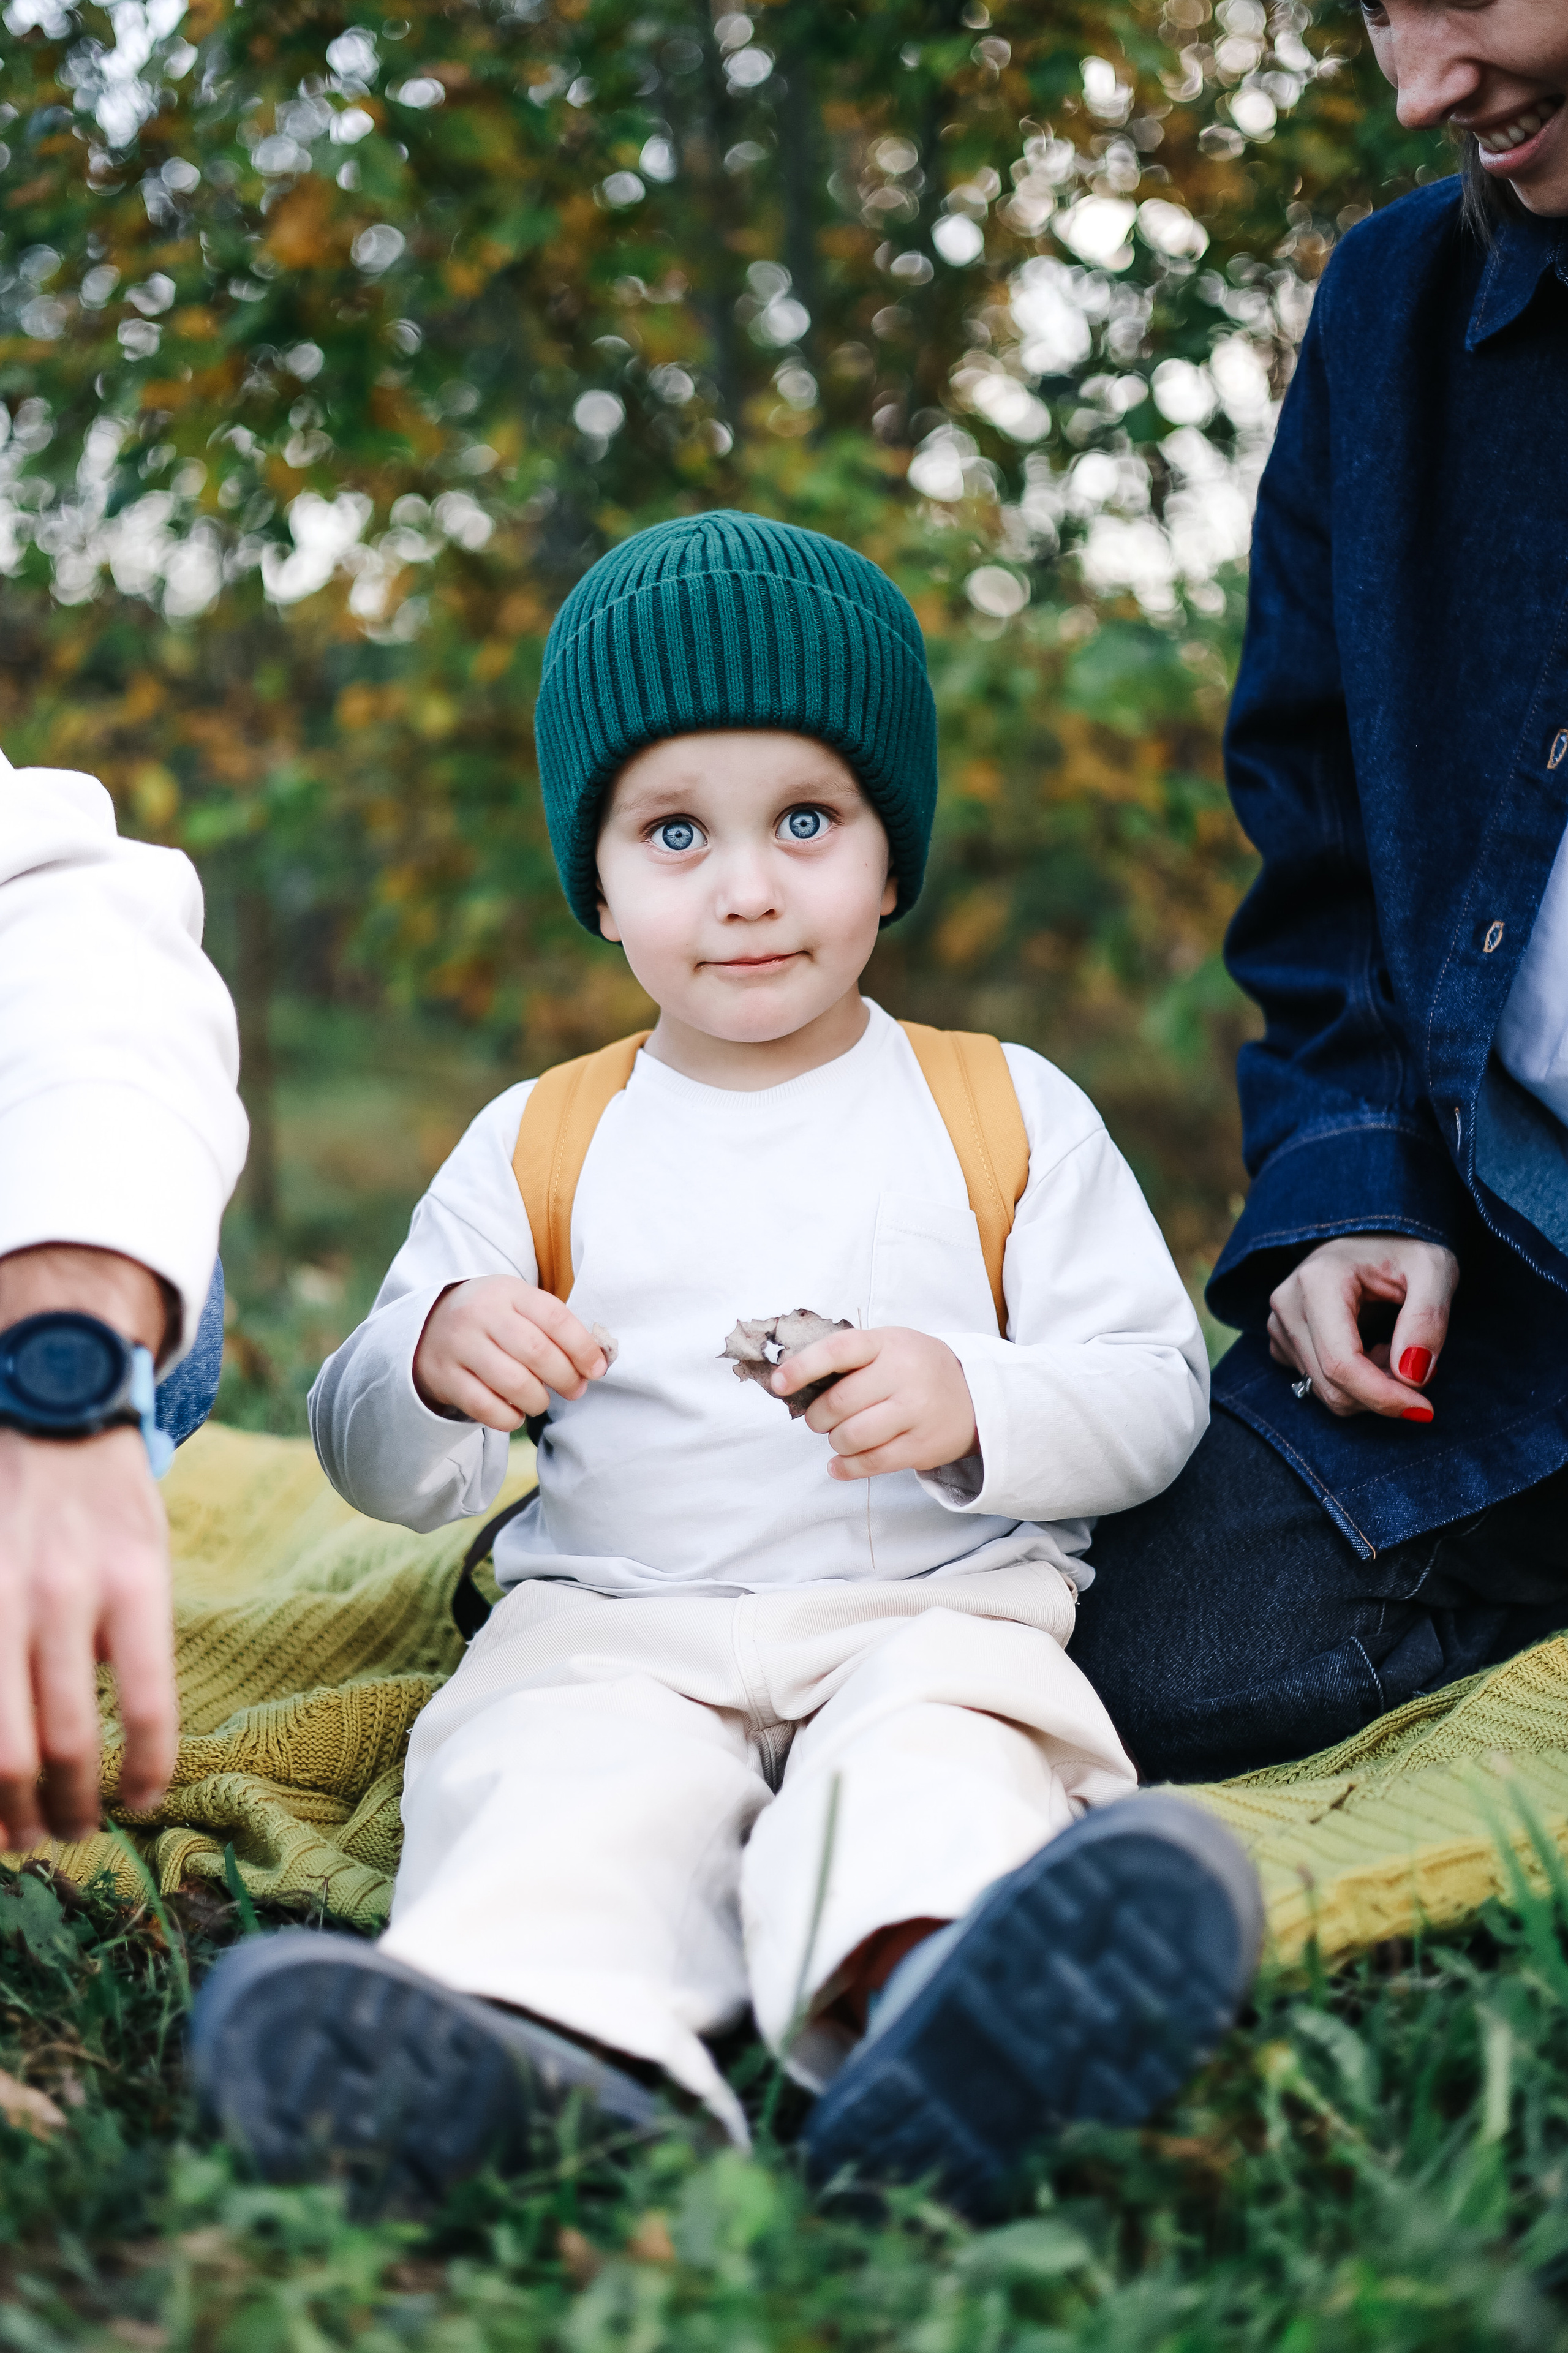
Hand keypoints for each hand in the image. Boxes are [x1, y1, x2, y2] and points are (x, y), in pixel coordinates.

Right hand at [0, 1425, 173, 1848]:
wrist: (48, 1410)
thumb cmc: (106, 1500)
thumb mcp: (148, 1557)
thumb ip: (136, 1640)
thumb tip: (123, 1746)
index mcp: (134, 1582)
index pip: (150, 1705)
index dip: (148, 1773)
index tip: (142, 1804)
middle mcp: (65, 1592)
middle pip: (65, 1741)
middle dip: (69, 1808)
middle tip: (71, 1835)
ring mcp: (3, 1594)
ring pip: (3, 1739)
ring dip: (14, 1804)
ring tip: (22, 1832)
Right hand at [414, 1276, 610, 1430]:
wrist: (427, 1325)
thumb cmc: (491, 1320)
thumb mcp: (519, 1306)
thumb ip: (555, 1329)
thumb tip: (595, 1365)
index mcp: (507, 1292)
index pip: (555, 1318)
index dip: (583, 1348)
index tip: (597, 1369)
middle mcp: (480, 1314)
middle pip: (537, 1352)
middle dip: (566, 1378)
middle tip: (575, 1391)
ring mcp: (458, 1345)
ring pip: (513, 1383)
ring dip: (538, 1400)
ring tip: (541, 1401)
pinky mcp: (443, 1377)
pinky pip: (485, 1407)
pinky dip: (509, 1418)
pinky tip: (515, 1413)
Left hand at [770, 1326, 978, 1480]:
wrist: (977, 1398)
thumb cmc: (916, 1368)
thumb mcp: (890, 1346)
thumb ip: (850, 1358)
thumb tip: (793, 1382)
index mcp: (889, 1343)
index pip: (838, 1351)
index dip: (802, 1368)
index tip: (779, 1384)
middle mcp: (905, 1374)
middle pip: (839, 1403)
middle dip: (818, 1417)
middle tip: (820, 1419)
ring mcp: (916, 1412)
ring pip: (852, 1436)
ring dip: (835, 1441)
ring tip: (841, 1436)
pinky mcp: (922, 1446)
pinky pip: (871, 1463)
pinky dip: (847, 1467)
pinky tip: (840, 1464)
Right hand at [1267, 1234, 1459, 1421]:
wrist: (1376, 1234)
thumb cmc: (1407, 1250)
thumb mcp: (1435, 1271)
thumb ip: (1428, 1320)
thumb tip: (1410, 1375)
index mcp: (1318, 1281)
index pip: (1341, 1364)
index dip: (1384, 1397)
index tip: (1425, 1409)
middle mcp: (1287, 1303)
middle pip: (1332, 1386)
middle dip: (1382, 1393)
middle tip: (1419, 1368)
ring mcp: (1278, 1323)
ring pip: (1325, 1391)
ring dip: (1371, 1386)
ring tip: (1395, 1349)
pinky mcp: (1280, 1339)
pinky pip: (1315, 1384)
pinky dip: (1353, 1382)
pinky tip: (1370, 1348)